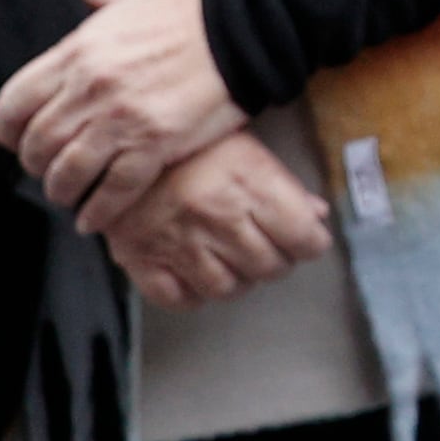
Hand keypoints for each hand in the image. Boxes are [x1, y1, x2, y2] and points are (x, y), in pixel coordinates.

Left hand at [0, 0, 243, 236]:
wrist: (247, 34)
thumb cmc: (188, 19)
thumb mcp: (131, 0)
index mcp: (78, 52)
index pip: (13, 103)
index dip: (7, 131)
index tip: (17, 141)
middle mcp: (91, 88)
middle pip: (36, 144)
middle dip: (36, 165)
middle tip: (47, 171)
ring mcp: (121, 119)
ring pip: (66, 173)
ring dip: (62, 191)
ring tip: (70, 195)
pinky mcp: (154, 146)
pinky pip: (110, 191)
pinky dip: (97, 212)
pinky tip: (95, 218)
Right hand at [102, 127, 331, 308]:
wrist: (121, 141)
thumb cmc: (192, 143)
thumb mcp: (249, 150)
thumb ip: (286, 187)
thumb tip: (317, 217)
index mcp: (251, 184)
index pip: (304, 238)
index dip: (311, 242)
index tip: (306, 240)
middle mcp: (218, 217)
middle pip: (269, 267)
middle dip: (277, 261)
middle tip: (269, 248)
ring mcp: (178, 242)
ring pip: (228, 289)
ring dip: (239, 279)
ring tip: (236, 260)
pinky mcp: (141, 259)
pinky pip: (179, 299)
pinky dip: (194, 294)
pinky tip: (199, 273)